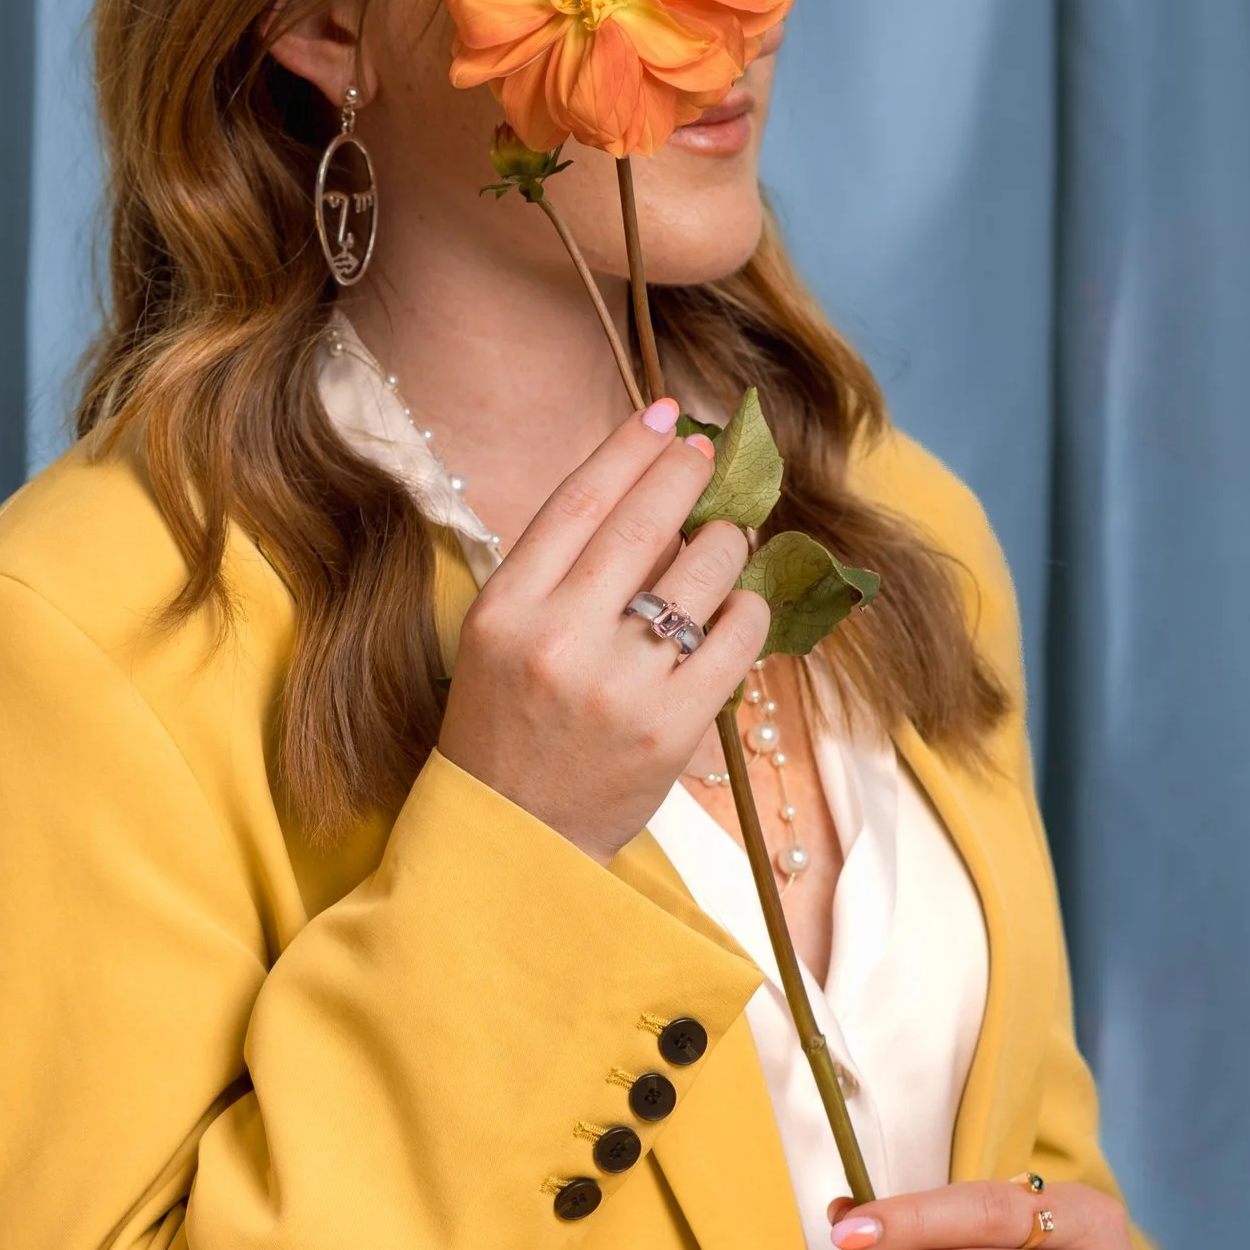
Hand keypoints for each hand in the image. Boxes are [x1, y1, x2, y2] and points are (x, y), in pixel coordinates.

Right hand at [436, 398, 768, 862]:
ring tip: (722, 543)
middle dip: (689, 474)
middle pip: (646, 521)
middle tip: (710, 457)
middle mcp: (560, 640)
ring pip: (705, 570)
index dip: (630, 447)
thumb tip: (648, 487)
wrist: (514, 834)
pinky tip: (736, 607)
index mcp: (506, 609)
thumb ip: (562, 568)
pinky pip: (738, 635)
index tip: (665, 414)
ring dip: (726, 542)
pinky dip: (747, 608)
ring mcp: (621, 685)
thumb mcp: (503, 636)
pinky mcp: (674, 727)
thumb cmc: (506, 722)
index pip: (580, 500)